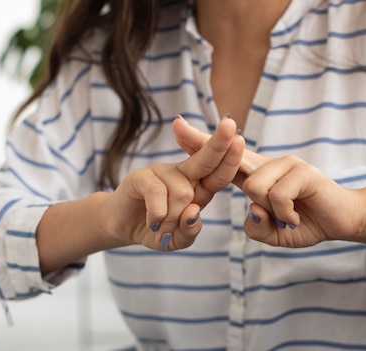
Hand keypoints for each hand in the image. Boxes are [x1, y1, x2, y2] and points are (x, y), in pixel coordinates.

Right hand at [102, 116, 244, 250]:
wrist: (123, 227)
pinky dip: (157, 214)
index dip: (231, 158)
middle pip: (205, 159)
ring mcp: (162, 171)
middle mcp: (184, 174)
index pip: (220, 173)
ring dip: (172, 220)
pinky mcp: (141, 175)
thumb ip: (189, 231)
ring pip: (182, 192)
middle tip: (230, 124)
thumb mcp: (177, 239)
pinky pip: (157, 192)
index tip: (241, 140)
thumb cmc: (157, 229)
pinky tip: (153, 222)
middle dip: (219, 143)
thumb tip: (193, 212)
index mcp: (200, 186)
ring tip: (161, 228)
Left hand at [173, 121, 365, 248]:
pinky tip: (298, 216)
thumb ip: (257, 228)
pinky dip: (285, 214)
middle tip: (177, 126)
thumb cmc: (307, 222)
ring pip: (254, 187)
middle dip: (204, 142)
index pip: (225, 159)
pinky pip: (277, 196)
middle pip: (231, 152)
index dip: (201, 145)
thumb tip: (250, 211)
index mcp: (258, 176)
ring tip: (288, 215)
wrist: (342, 221)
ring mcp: (286, 164)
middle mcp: (269, 165)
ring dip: (269, 210)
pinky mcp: (303, 172)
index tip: (177, 128)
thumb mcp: (274, 233)